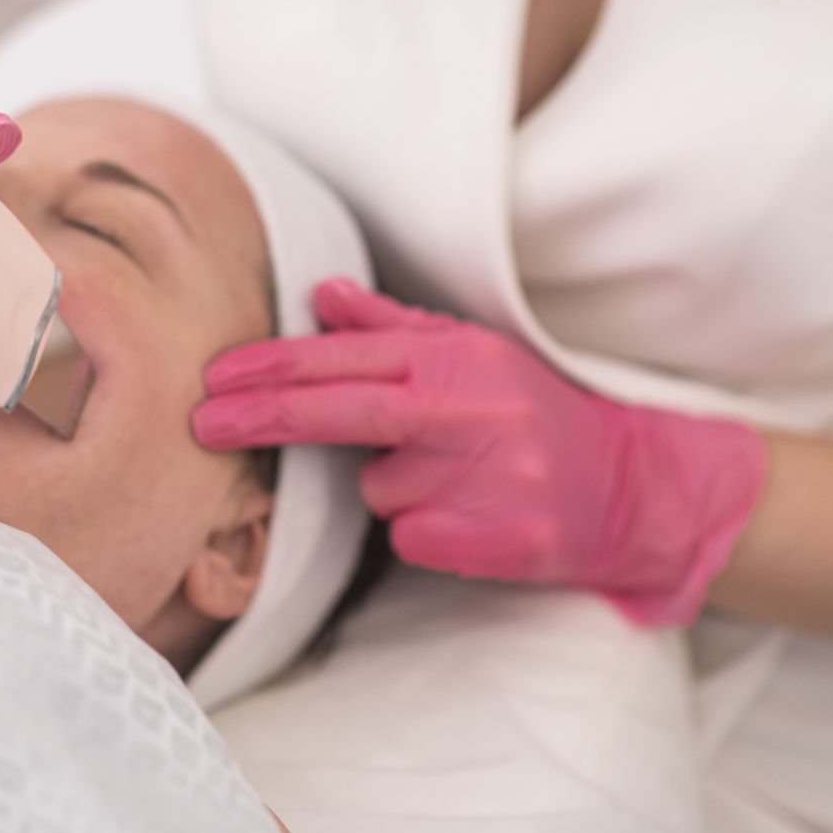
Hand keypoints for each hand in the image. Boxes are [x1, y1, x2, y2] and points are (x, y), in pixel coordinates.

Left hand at [191, 277, 768, 625]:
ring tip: (453, 479)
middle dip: (264, 416)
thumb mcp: (472, 353)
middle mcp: (474, 410)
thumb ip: (394, 327)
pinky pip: (415, 540)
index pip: (346, 357)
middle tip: (202, 424)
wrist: (630, 486)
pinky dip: (426, 533)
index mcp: (458, 359)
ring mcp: (491, 476)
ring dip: (394, 489)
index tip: (214, 379)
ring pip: (378, 491)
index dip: (273, 367)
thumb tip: (323, 292)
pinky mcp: (506, 540)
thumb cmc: (533, 413)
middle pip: (344, 411)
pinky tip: (469, 517)